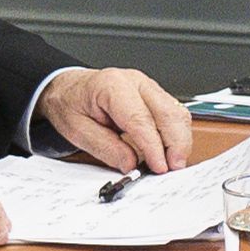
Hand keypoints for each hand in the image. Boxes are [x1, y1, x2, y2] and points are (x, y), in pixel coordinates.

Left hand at [38, 67, 194, 173]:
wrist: (69, 88)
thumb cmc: (71, 103)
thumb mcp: (76, 130)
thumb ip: (105, 147)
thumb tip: (130, 163)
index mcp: (112, 86)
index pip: (141, 119)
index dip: (154, 146)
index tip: (159, 166)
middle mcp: (136, 82)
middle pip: (168, 112)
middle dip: (176, 143)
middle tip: (174, 168)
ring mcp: (149, 87)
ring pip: (177, 112)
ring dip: (180, 140)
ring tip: (174, 163)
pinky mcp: (155, 96)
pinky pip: (174, 114)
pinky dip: (177, 134)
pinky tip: (171, 151)